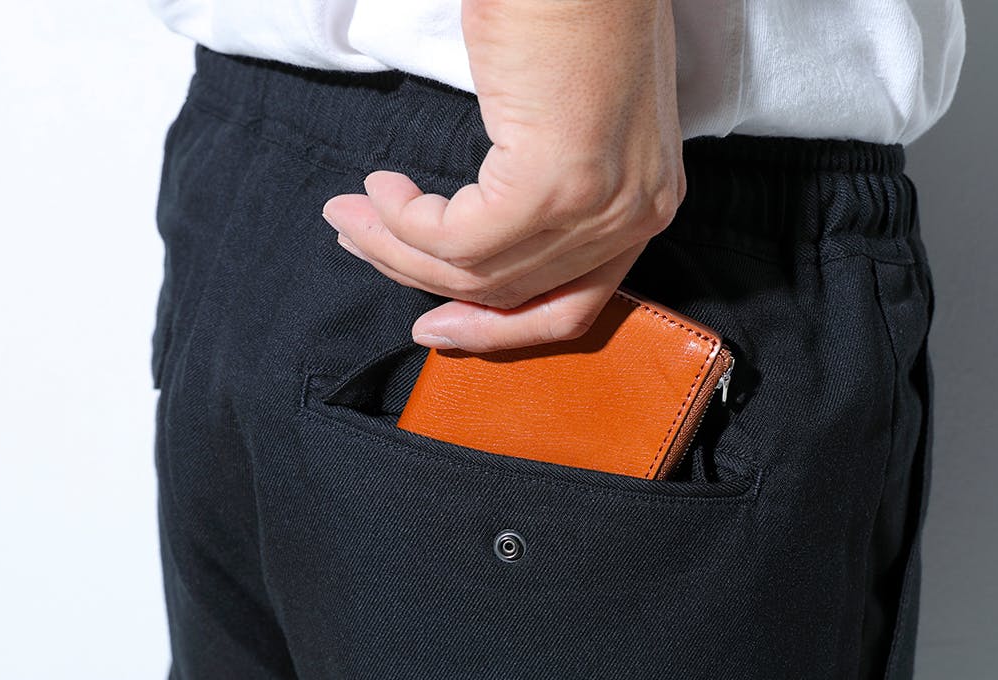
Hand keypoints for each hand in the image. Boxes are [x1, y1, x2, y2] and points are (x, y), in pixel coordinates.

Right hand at [321, 0, 684, 352]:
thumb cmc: (570, 12)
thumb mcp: (570, 122)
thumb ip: (546, 189)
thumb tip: (474, 244)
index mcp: (645, 204)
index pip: (571, 306)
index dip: (495, 329)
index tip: (434, 326)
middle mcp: (635, 215)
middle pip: (513, 292)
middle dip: (421, 278)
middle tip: (359, 243)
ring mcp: (598, 204)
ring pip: (480, 270)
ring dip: (399, 249)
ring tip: (352, 214)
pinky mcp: (553, 183)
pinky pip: (460, 239)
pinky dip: (406, 222)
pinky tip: (382, 188)